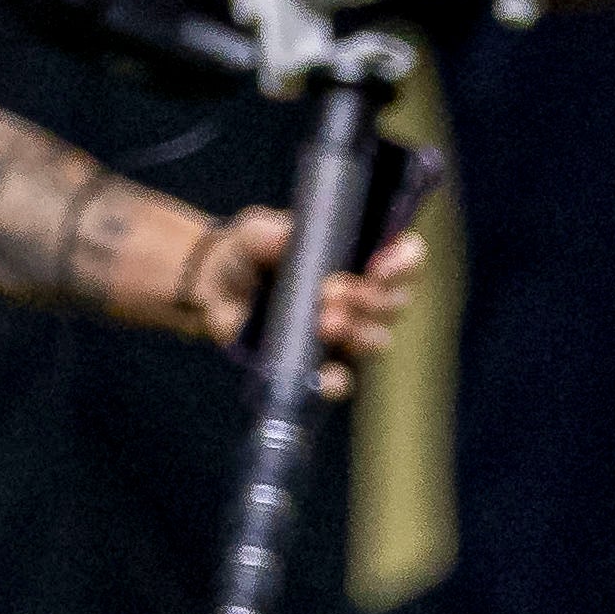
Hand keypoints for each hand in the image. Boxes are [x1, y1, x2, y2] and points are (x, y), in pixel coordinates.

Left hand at [171, 210, 424, 400]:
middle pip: (396, 302)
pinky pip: (343, 380)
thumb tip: (290, 238)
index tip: (380, 265)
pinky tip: (323, 376)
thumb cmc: (244, 252)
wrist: (210, 286)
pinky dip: (337, 381)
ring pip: (377, 339)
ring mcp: (345, 333)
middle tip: (333, 291)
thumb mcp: (253, 232)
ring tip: (324, 321)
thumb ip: (270, 233)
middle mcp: (362, 296)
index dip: (404, 262)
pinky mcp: (321, 364)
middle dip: (373, 298)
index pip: (404, 258)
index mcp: (357, 256)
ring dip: (358, 332)